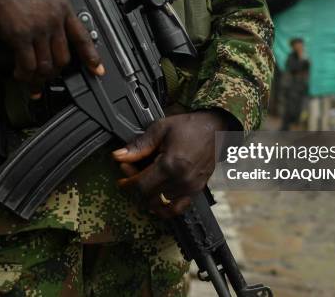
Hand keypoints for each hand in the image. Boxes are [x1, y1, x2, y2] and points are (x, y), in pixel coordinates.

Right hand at [0, 0, 103, 93]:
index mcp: (61, 6)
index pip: (82, 36)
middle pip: (64, 58)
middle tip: (45, 77)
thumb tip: (52, 40)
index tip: (97, 70)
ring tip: (30, 78)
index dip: (91, 57)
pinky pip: (28, 65)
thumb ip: (51, 15)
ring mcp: (38, 27)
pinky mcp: (19, 35)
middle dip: (54, 72)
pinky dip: (24, 75)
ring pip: (47, 65)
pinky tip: (19, 74)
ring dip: (38, 77)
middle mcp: (53, 17)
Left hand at [112, 110, 234, 217]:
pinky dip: (165, 208)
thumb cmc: (191, 126)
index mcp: (170, 165)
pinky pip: (177, 208)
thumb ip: (139, 145)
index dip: (127, 183)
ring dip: (148, 194)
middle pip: (148, 196)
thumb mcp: (161, 129)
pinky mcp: (196, 190)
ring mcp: (190, 188)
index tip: (122, 178)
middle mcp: (181, 180)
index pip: (141, 186)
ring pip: (160, 202)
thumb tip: (119, 156)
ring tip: (146, 179)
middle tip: (131, 172)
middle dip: (135, 186)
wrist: (216, 129)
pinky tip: (157, 200)